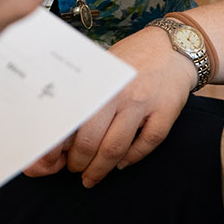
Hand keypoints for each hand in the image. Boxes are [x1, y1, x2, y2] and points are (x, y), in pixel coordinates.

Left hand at [23, 24, 196, 186]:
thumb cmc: (131, 57)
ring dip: (101, 168)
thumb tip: (62, 125)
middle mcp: (119, 94)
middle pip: (93, 139)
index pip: (72, 120)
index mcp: (98, 82)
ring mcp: (144, 104)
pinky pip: (147, 143)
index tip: (51, 158)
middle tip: (73, 170)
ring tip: (91, 177)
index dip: (59, 144)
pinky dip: (132, 158)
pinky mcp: (166, 113)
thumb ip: (87, 93)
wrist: (172, 46)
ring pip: (117, 147)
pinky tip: (121, 164)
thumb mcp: (103, 68)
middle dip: (79, 162)